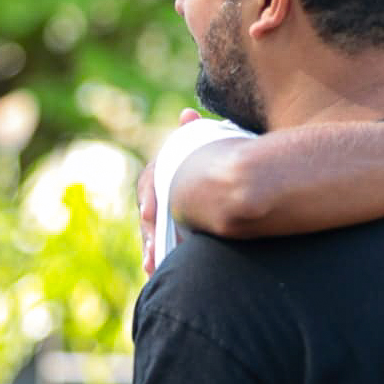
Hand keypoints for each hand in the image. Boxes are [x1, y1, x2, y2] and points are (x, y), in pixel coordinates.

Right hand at [139, 108, 204, 275]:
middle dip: (149, 232)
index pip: (150, 184)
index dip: (150, 197)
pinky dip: (156, 258)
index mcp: (165, 173)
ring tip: (154, 264)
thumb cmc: (215, 163)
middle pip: (149, 216)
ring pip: (152, 234)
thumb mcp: (206, 147)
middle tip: (154, 246)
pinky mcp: (172, 234)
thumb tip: (187, 114)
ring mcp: (166, 216)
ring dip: (150, 249)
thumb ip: (196, 134)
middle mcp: (161, 195)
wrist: (233, 183)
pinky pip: (160, 247)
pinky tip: (156, 270)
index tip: (152, 211)